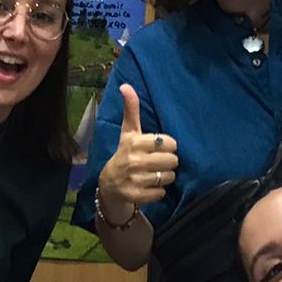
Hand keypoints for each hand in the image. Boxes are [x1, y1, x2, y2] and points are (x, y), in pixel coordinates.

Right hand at [96, 84, 177, 218]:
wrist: (110, 184)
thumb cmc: (125, 153)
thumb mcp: (128, 132)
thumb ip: (131, 109)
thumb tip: (125, 86)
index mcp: (134, 142)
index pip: (168, 142)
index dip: (168, 146)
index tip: (159, 148)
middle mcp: (134, 161)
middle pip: (172, 160)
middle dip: (168, 162)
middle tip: (158, 162)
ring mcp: (135, 180)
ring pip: (168, 177)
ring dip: (165, 177)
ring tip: (155, 174)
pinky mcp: (137, 196)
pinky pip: (161, 193)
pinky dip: (159, 191)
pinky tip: (150, 186)